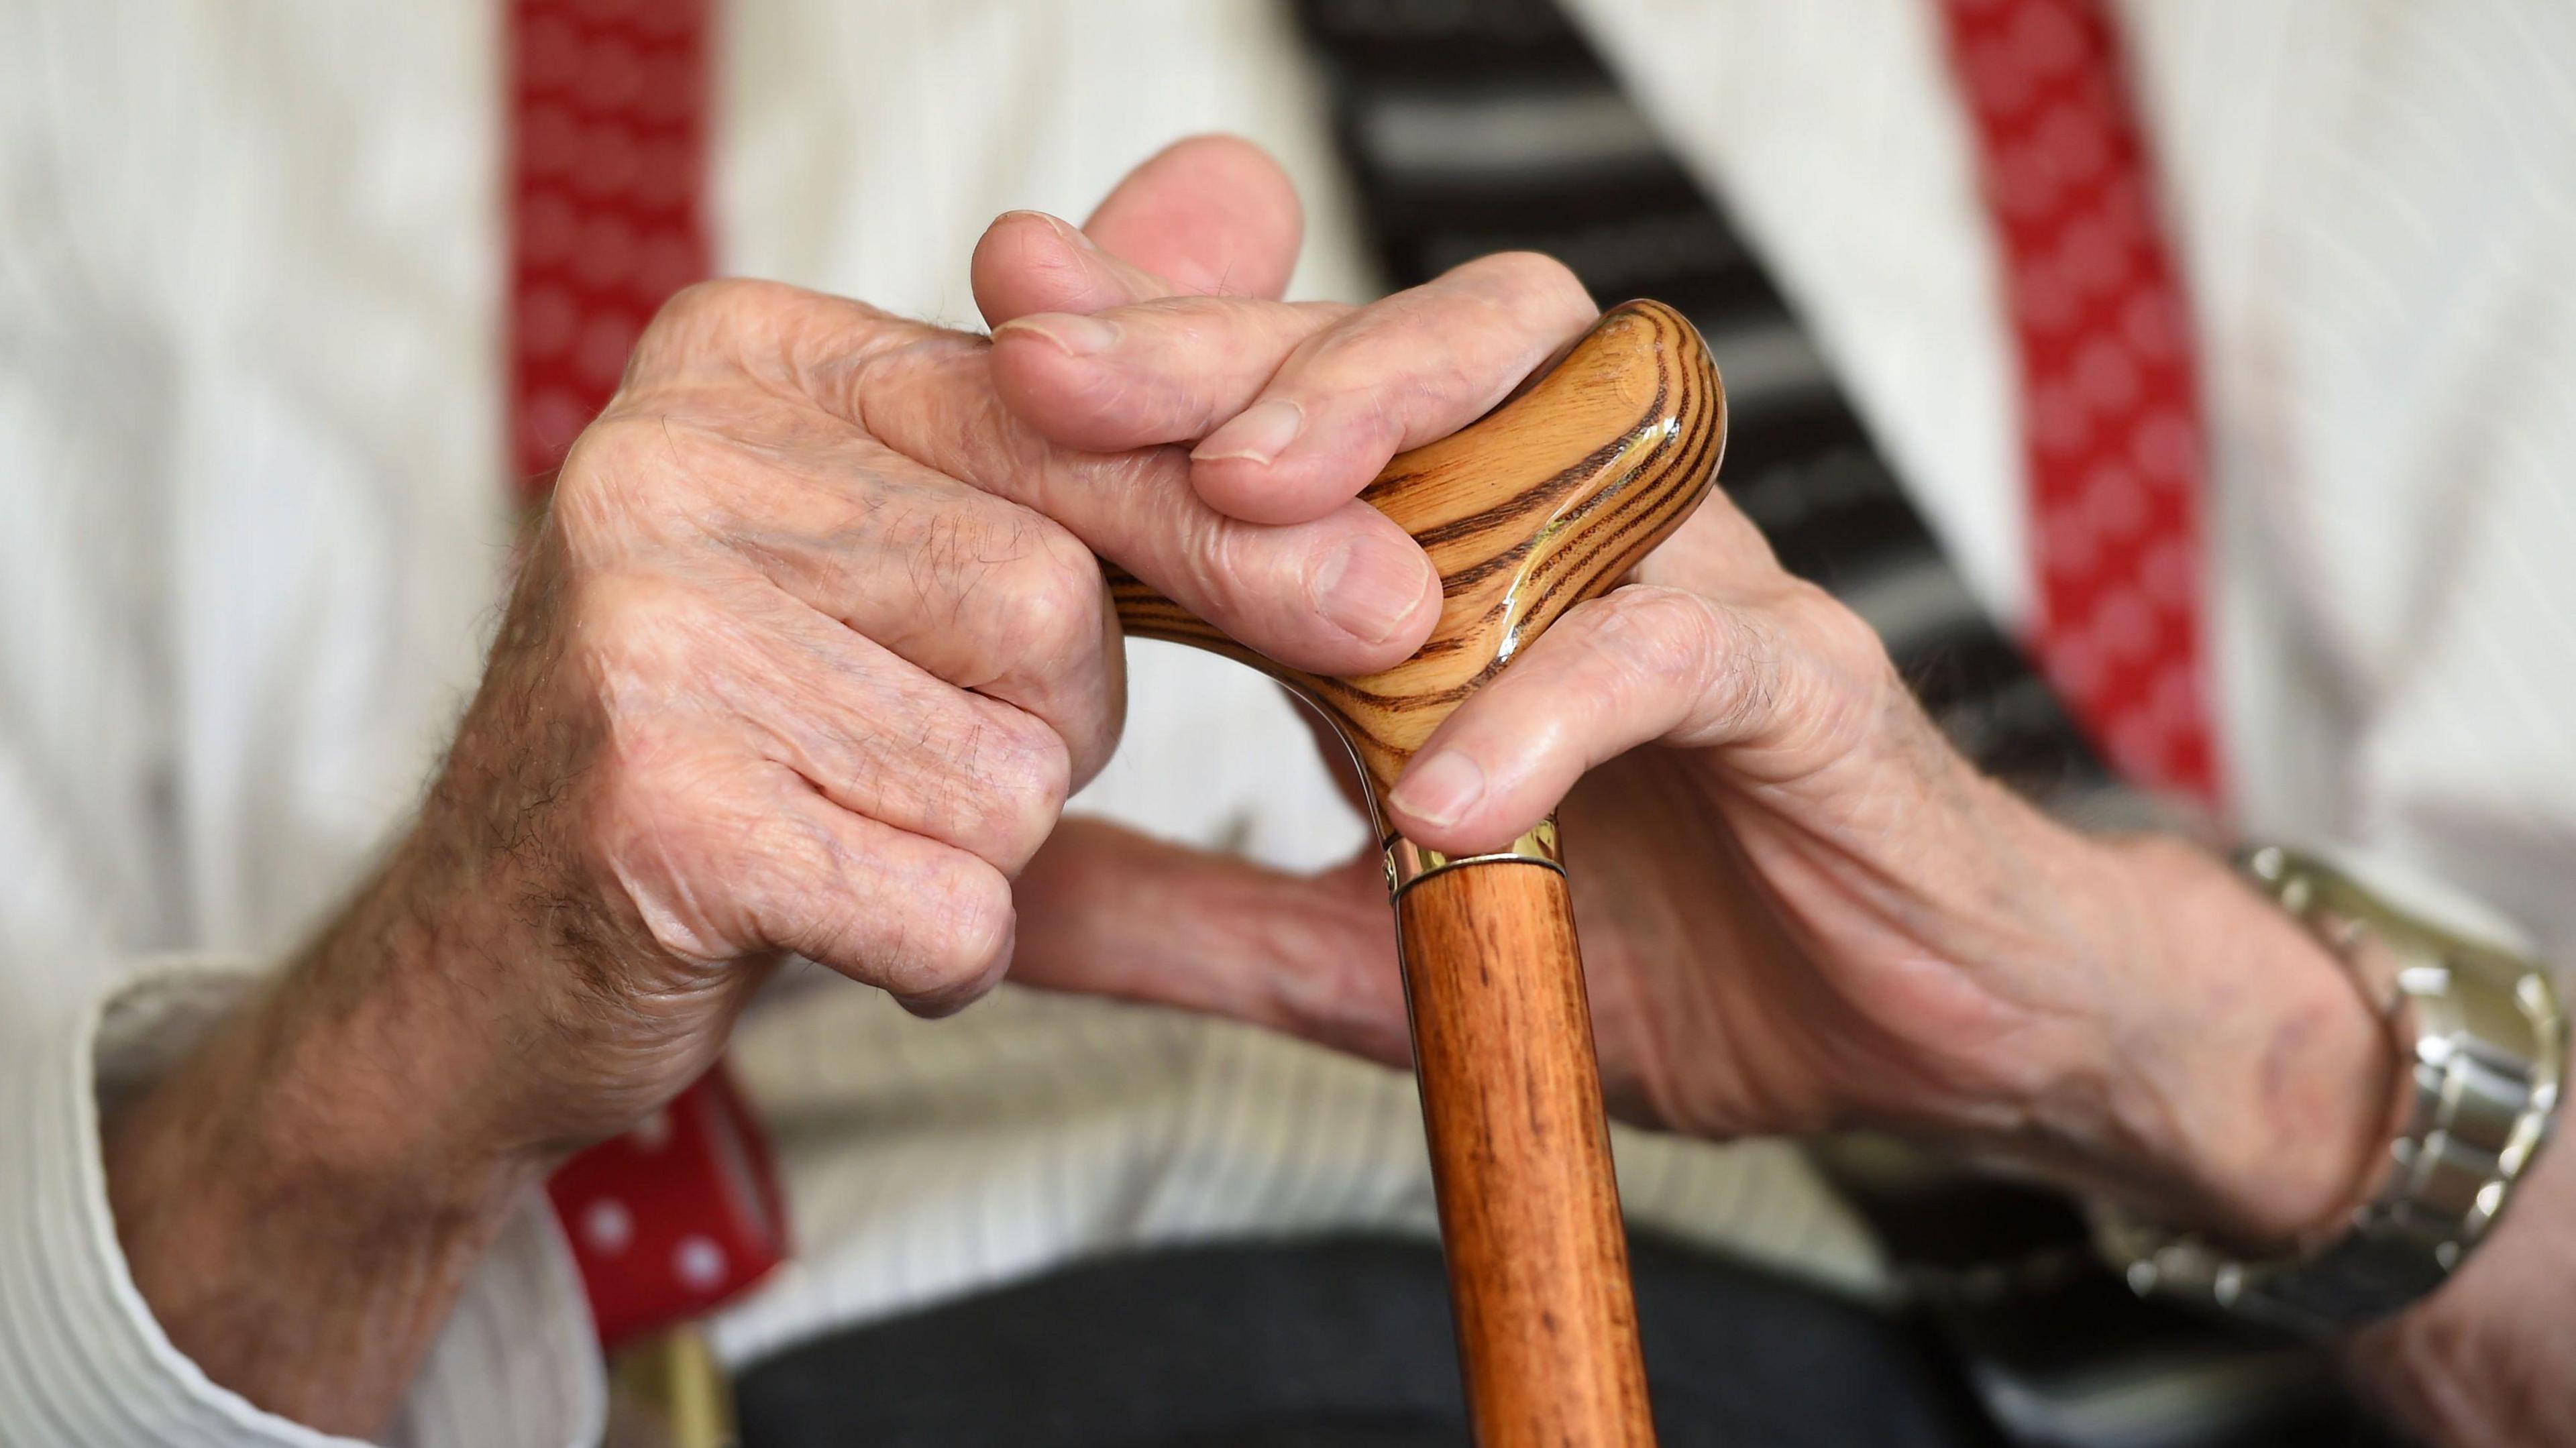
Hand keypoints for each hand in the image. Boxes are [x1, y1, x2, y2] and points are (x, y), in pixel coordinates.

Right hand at [98, 136, 1446, 1433]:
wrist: (493, 959)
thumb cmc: (737, 737)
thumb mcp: (908, 538)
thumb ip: (1080, 386)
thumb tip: (1252, 189)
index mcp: (747, 355)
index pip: (1063, 420)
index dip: (1225, 529)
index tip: (1387, 598)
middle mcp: (669, 452)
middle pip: (1054, 608)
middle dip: (1047, 727)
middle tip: (916, 759)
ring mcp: (640, 624)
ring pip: (1012, 771)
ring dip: (981, 847)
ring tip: (842, 829)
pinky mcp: (650, 805)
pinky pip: (947, 906)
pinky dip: (936, 954)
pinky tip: (824, 922)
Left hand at [983, 217, 2396, 1251]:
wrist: (1924, 1031)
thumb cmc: (1664, 948)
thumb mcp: (1378, 951)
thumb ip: (1203, 913)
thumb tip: (1002, 903)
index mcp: (1468, 568)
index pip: (1305, 411)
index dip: (1159, 357)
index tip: (1001, 321)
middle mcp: (1581, 533)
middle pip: (1412, 352)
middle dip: (1231, 344)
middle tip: (1059, 360)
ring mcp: (1700, 592)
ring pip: (1567, 418)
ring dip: (1399, 435)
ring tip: (1247, 502)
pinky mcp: (1807, 694)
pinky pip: (1677, 653)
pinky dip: (1556, 705)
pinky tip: (1446, 788)